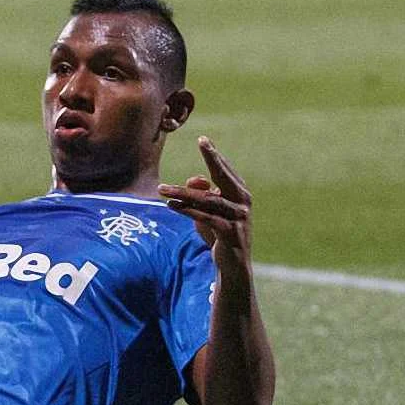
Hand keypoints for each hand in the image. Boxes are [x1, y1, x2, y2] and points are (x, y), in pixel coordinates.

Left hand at [159, 137, 252, 275]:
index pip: (225, 170)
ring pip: (208, 200)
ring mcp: (238, 217)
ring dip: (183, 193)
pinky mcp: (230, 232)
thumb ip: (200, 195)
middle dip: (212, 158)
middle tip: (202, 142)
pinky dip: (187, 211)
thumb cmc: (219, 234)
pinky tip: (171, 205)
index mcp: (240, 193)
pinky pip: (205, 218)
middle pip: (224, 176)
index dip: (214, 155)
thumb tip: (191, 180)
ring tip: (162, 188)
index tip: (203, 139)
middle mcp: (243, 202)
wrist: (232, 266)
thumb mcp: (208, 212)